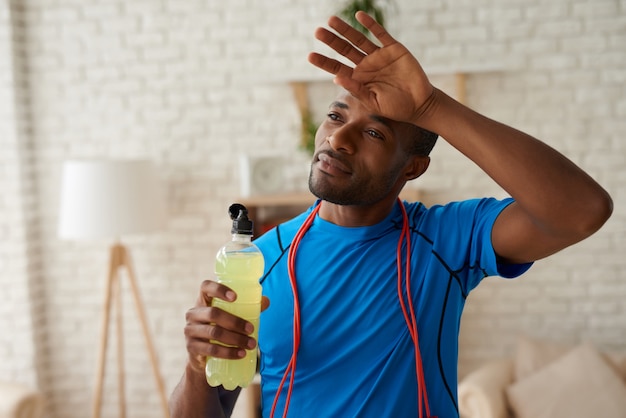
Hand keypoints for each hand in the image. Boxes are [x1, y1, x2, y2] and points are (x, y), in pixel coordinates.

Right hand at [183, 280, 269, 372]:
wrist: (201, 354)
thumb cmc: (219, 327)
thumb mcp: (229, 316)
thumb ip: (247, 308)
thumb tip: (266, 301)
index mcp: (202, 300)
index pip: (206, 287)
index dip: (219, 289)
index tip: (235, 297)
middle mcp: (193, 313)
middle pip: (213, 313)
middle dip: (235, 322)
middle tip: (251, 329)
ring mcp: (190, 330)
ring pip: (214, 333)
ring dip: (235, 339)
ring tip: (251, 344)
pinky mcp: (192, 347)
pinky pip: (211, 350)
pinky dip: (228, 352)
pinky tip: (240, 354)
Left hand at [308, 11, 435, 124]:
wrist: (419, 104)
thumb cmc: (395, 107)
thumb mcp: (373, 102)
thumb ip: (356, 89)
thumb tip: (336, 78)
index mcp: (358, 79)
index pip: (337, 68)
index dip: (324, 62)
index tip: (310, 55)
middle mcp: (366, 66)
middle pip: (344, 50)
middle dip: (331, 41)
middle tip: (317, 32)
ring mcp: (379, 56)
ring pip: (358, 39)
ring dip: (345, 30)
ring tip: (331, 20)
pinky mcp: (393, 49)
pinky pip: (380, 34)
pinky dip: (370, 24)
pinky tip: (359, 16)